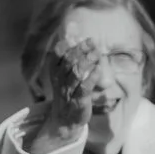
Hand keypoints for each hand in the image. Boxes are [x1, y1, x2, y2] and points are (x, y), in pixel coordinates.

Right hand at [26, 36, 99, 151]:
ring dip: (87, 61)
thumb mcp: (65, 74)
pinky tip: (99, 70)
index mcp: (55, 71)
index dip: (72, 44)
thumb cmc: (68, 93)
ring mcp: (68, 91)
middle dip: (82, 50)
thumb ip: (71, 55)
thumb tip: (78, 32)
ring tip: (97, 54)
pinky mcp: (78, 101)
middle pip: (69, 61)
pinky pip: (84, 88)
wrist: (64, 121)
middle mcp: (60, 80)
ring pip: (76, 73)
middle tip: (94, 44)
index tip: (86, 40)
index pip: (58, 53)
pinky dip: (92, 78)